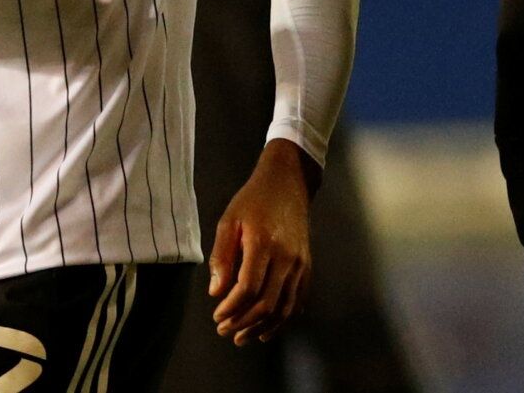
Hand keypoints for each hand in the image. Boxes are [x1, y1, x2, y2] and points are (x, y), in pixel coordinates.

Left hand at [209, 139, 316, 345]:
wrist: (288, 185)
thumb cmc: (252, 201)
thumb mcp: (228, 221)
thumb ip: (221, 256)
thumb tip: (216, 292)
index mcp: (263, 244)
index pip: (249, 288)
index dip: (233, 308)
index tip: (217, 316)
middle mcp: (287, 258)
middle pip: (267, 303)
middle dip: (244, 322)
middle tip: (225, 331)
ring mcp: (301, 265)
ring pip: (284, 307)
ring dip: (262, 327)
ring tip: (243, 337)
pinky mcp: (308, 268)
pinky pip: (297, 301)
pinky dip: (282, 319)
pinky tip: (267, 329)